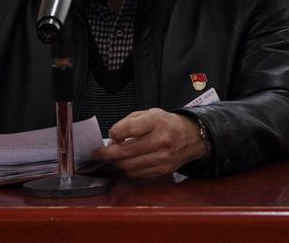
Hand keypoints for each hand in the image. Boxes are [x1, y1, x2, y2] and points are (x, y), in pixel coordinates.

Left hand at [93, 108, 207, 177]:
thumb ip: (128, 123)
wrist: (191, 137)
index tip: (111, 135)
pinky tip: (126, 163)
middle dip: (107, 153)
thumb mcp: (149, 113)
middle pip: (125, 152)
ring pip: (129, 166)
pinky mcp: (162, 171)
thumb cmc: (166, 124)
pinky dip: (128, 170)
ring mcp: (162, 158)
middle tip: (97, 153)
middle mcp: (160, 140)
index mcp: (156, 122)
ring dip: (116, 163)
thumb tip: (113, 139)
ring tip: (112, 157)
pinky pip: (137, 174)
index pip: (127, 129)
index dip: (114, 133)